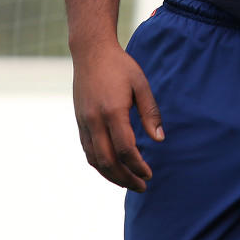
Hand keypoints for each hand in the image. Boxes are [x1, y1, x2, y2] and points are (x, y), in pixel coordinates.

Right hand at [71, 40, 163, 190]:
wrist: (90, 52)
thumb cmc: (120, 66)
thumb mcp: (141, 84)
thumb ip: (150, 112)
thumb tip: (159, 139)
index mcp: (113, 111)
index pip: (125, 149)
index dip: (138, 166)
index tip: (150, 174)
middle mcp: (95, 120)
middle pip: (108, 161)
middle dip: (125, 179)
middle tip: (141, 186)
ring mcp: (84, 122)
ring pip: (94, 160)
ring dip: (111, 176)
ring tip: (128, 183)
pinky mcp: (79, 122)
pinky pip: (87, 150)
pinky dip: (99, 164)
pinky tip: (112, 168)